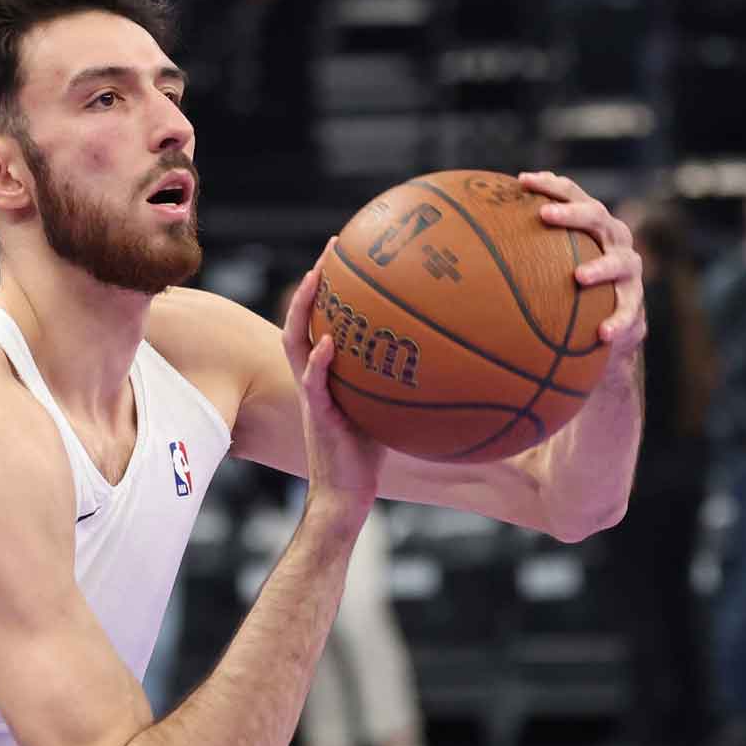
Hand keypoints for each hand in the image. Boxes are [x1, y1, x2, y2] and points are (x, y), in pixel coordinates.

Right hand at [281, 244, 385, 512]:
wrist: (347, 498)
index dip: (330, 289)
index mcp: (328, 376)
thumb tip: (449, 363)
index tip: (348, 254)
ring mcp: (313, 396)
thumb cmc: (370, 461)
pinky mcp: (318, 418)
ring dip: (304, 308)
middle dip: (315, 281)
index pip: (322, 322)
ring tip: (317, 278)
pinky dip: (318, 362)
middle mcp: (315, 379)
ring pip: (296, 342)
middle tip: (333, 247)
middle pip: (302, 319)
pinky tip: (328, 343)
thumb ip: (402, 386)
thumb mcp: (389, 412)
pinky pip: (313, 384)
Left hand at [518, 171, 645, 359]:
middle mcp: (615, 239)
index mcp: (593, 222)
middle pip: (597, 216)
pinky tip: (602, 334)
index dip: (551, 185)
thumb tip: (474, 223)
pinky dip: (618, 321)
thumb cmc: (572, 278)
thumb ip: (528, 240)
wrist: (612, 317)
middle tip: (544, 214)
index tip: (522, 180)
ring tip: (579, 277)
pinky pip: (629, 312)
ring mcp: (628, 269)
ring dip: (601, 267)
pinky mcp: (636, 302)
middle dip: (572, 213)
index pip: (573, 194)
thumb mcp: (554, 256)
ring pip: (620, 262)